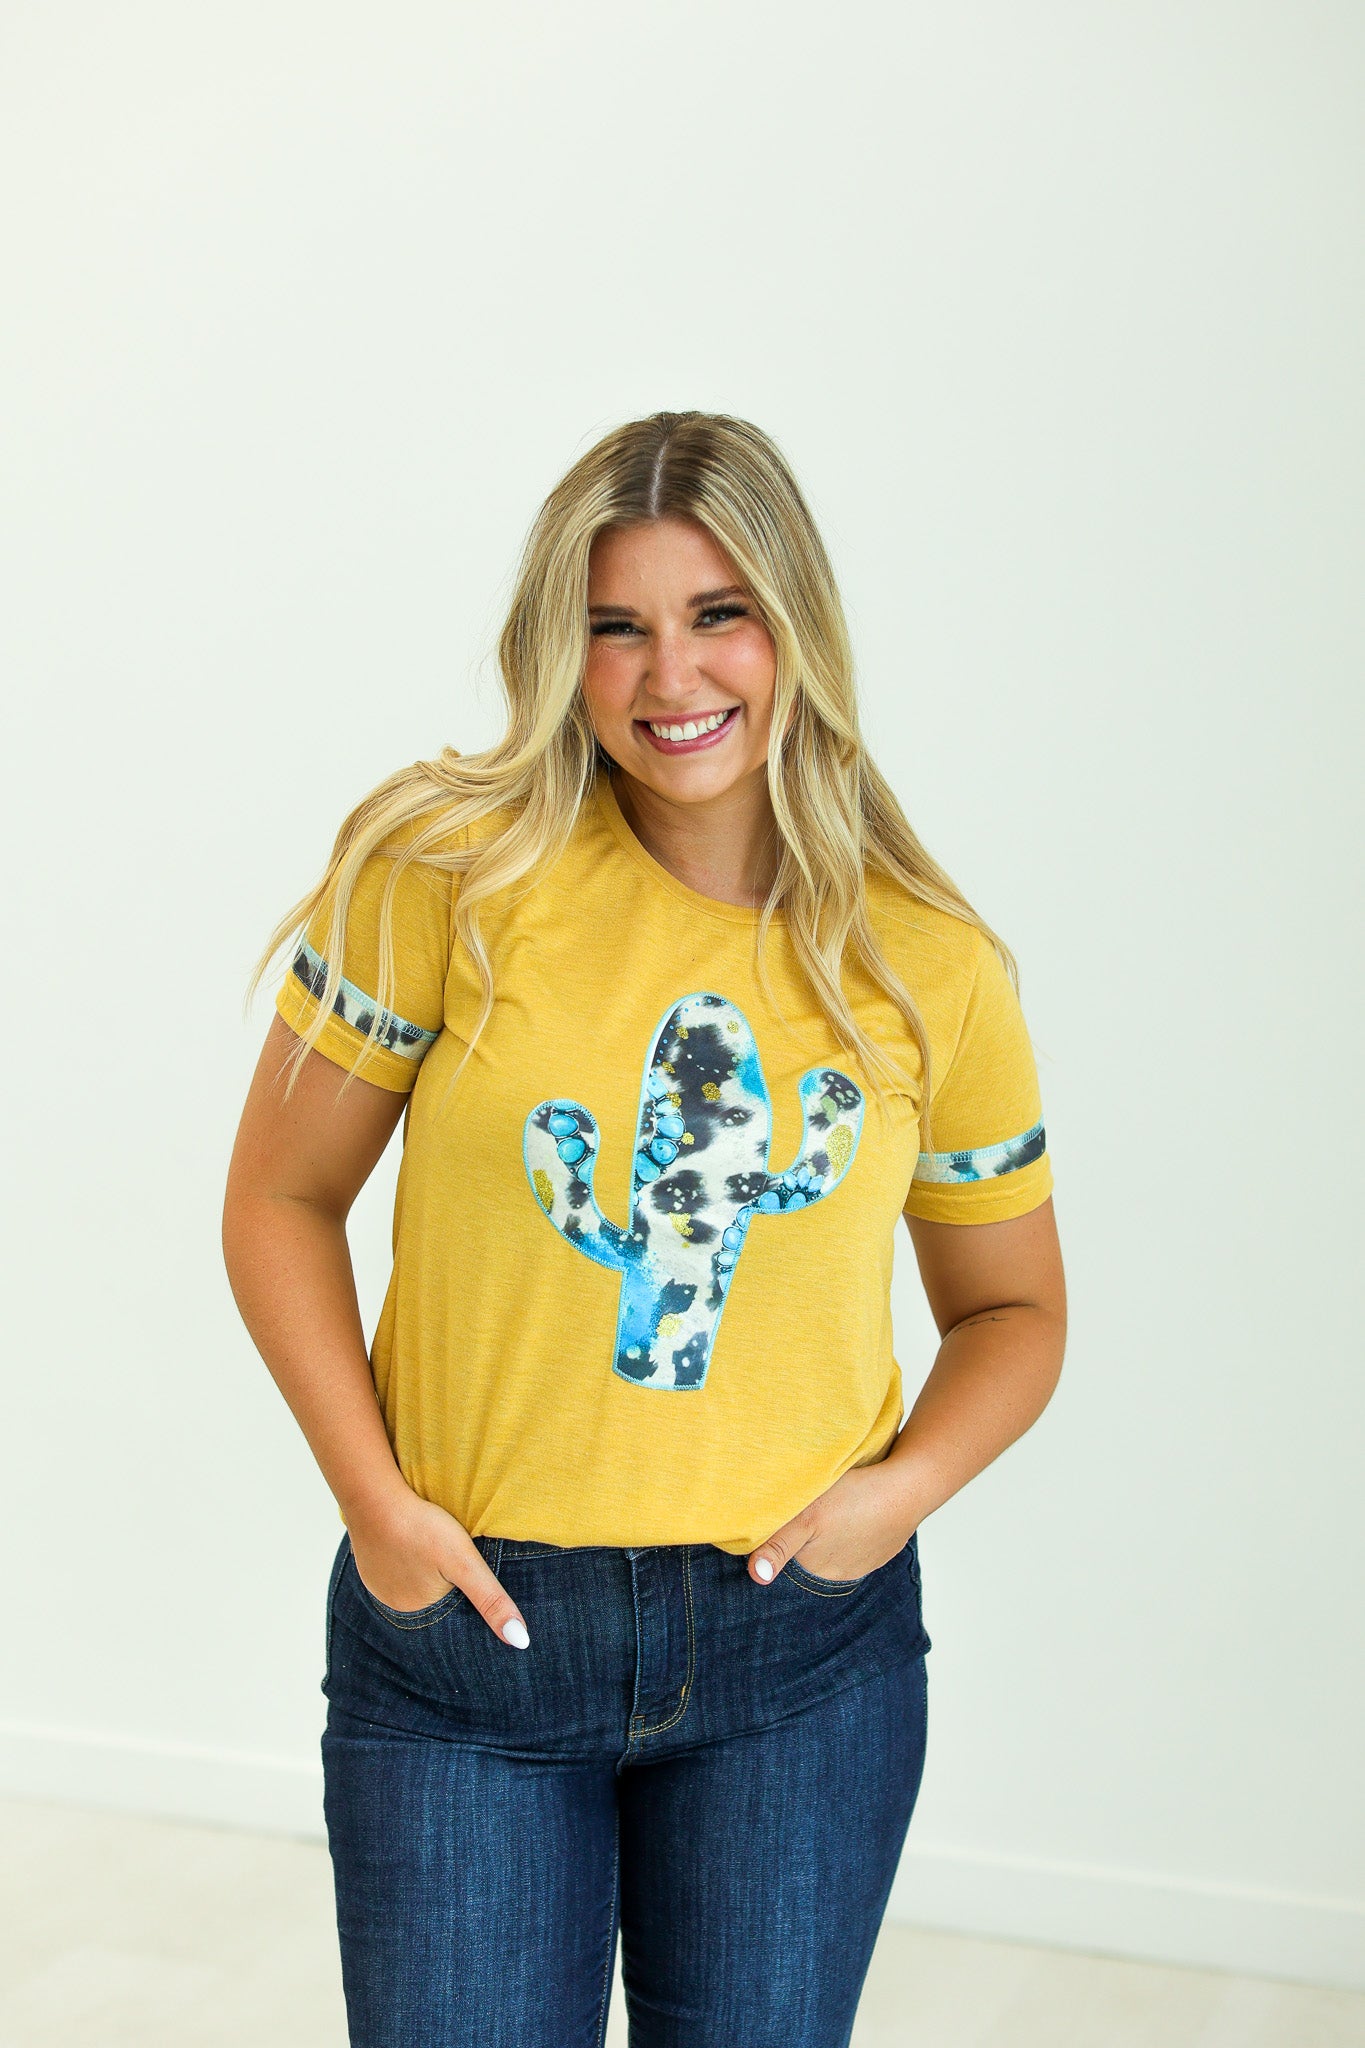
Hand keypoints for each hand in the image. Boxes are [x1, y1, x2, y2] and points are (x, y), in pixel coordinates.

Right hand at [347, 1489, 530, 1648]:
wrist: (373, 1497)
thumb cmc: (421, 1528)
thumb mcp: (465, 1563)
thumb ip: (491, 1600)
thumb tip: (521, 1642)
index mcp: (418, 1613)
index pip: (451, 1616)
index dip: (464, 1597)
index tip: (469, 1577)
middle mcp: (394, 1606)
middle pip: (431, 1600)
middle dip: (444, 1587)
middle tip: (449, 1557)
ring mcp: (377, 1584)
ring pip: (412, 1583)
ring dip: (423, 1573)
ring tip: (432, 1550)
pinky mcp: (368, 1563)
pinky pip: (393, 1568)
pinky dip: (405, 1560)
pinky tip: (411, 1544)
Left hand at [747, 1462, 920, 1586]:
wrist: (908, 1489)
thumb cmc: (855, 1500)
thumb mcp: (807, 1517)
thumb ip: (779, 1546)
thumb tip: (756, 1578)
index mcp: (815, 1570)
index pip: (783, 1556)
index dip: (778, 1536)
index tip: (783, 1516)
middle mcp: (837, 1575)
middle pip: (806, 1555)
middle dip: (802, 1536)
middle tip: (808, 1505)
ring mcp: (860, 1565)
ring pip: (831, 1549)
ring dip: (827, 1534)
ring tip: (833, 1508)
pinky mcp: (878, 1550)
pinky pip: (854, 1544)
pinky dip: (850, 1530)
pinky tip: (853, 1512)